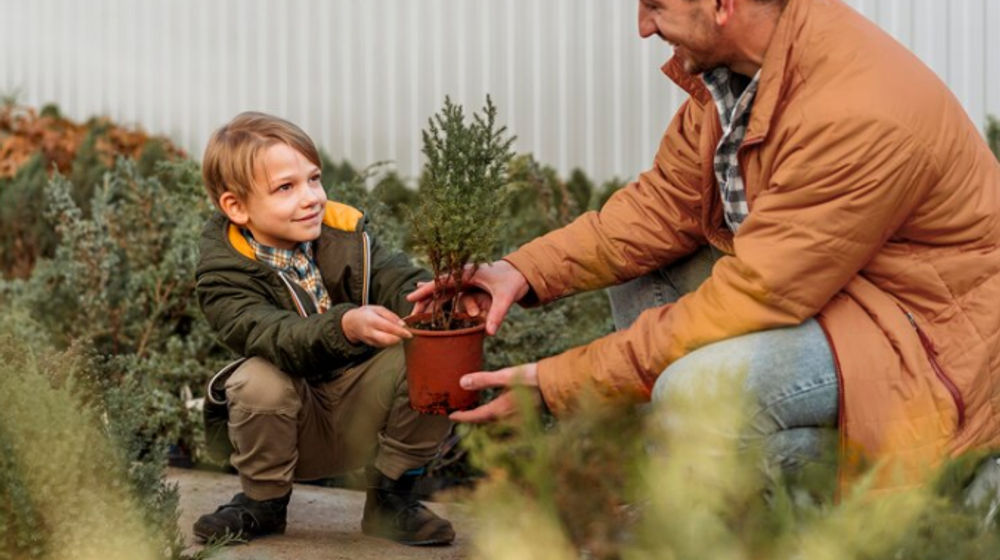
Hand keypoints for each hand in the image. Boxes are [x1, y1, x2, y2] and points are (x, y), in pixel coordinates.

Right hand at [341, 305, 411, 346]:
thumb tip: (402, 324)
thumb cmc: (366, 314)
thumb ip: (391, 316)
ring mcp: (370, 340)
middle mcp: (370, 332)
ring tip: (398, 332)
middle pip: (388, 340)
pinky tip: (390, 335)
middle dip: (399, 338)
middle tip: (406, 334)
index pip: (389, 328)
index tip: (409, 334)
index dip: (400, 332)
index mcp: (372, 320)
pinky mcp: (372, 345)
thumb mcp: (378, 309)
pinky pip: (384, 345)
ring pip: (387, 344)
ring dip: (396, 340)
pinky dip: (391, 341)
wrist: (351, 323)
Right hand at [407, 260, 529, 335]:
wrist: (522, 274)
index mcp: (467, 273)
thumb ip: (497, 314)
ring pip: (443, 294)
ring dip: (431, 304)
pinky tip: (431, 313)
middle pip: (438, 289)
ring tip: (417, 316)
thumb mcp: (505, 297)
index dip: (425, 290)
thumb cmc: (513, 281)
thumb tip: (490, 333)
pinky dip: (441, 304)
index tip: (410, 297)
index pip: (441, 282)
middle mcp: (462, 276)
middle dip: (424, 300)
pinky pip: (451, 297)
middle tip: (410, 314)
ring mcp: (464, 283)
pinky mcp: (469, 289)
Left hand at [449, 363, 540, 422]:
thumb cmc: (532, 378)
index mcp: (500, 410)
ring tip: (478, 416)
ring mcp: (518, 422)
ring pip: (496, 427)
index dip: (462, 417)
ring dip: (485, 423)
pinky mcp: (527, 421)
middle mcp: (507, 420)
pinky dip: (499, 424)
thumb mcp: (505, 376)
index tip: (451, 416)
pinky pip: (507, 427)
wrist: (557, 384)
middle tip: (462, 415)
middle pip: (485, 425)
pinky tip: (500, 416)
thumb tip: (462, 382)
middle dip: (473, 421)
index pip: (476, 417)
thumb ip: (483, 380)